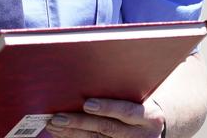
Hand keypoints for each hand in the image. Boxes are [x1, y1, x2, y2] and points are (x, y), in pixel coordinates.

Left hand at [43, 97, 165, 137]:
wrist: (152, 127)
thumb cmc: (140, 103)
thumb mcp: (140, 97)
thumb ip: (122, 89)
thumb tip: (87, 75)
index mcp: (149, 117)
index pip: (127, 112)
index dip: (107, 108)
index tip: (87, 104)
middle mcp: (141, 135)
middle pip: (108, 129)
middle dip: (81, 123)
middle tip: (59, 117)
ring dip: (72, 133)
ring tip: (53, 125)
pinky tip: (61, 133)